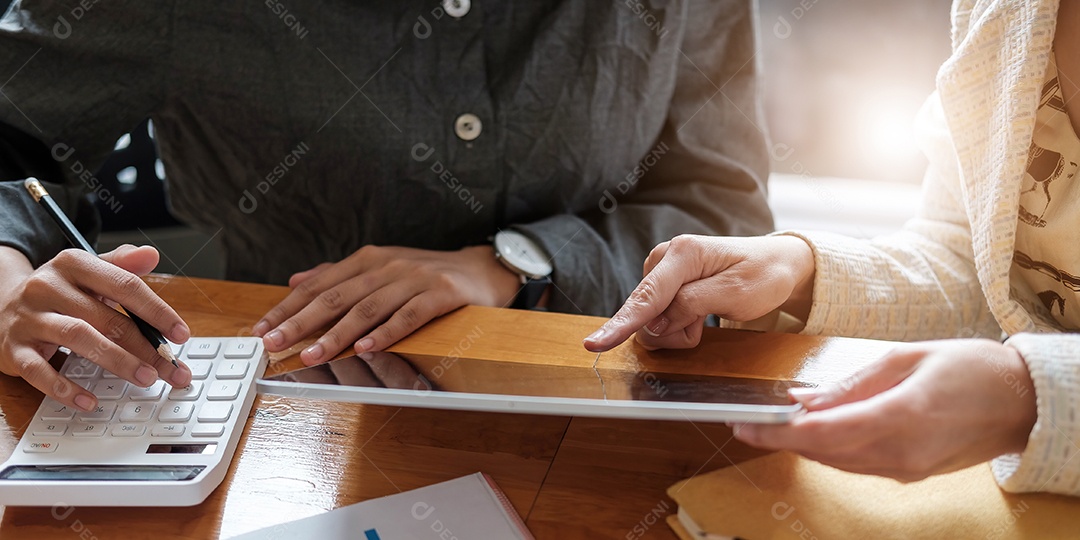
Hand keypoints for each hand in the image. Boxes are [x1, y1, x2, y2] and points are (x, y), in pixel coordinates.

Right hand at [0, 245, 191, 411]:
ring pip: (79, 339)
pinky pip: (40, 371)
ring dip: (118, 361)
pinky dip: (66, 388)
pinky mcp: (13, 348)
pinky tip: (90, 400)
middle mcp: (48, 286)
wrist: (1, 305)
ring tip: (145, 377)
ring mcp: (29, 318)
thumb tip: (150, 254)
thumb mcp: (89, 273)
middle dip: (146, 347)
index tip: (181, 334)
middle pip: (107, 318)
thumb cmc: (60, 292)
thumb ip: (121, 266)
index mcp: (74, 264)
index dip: (157, 311)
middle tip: (170, 367)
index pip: (124, 285)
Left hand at [253, 245, 520, 364]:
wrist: (482, 268)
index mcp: (368, 259)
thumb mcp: (381, 268)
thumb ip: (338, 275)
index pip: (319, 285)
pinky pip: (408, 316)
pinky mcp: (441, 293)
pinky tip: (366, 348)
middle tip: (274, 343)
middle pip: (337, 297)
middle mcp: (387, 265)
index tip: (263, 329)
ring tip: (313, 354)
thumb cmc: (427, 273)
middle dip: (301, 322)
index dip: (288, 307)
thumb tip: (296, 281)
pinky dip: (385, 333)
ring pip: (368, 308)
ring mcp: (414, 278)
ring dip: (337, 334)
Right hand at [583, 234, 814, 351]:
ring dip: (677, 329)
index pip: (647, 297)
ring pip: (650, 319)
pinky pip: (657, 317)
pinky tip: (698, 315)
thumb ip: (692, 305)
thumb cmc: (763, 275)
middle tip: (704, 325)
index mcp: (683, 254)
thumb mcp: (736, 293)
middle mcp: (664, 258)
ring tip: (705, 316)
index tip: (594, 343)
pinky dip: (677, 325)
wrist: (776, 263)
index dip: (621, 324)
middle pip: (645, 313)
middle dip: (672, 331)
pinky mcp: (663, 284)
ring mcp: (662, 271)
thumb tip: (656, 323)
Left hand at [731, 339, 1038, 481]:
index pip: (823, 433)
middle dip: (778, 441)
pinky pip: (857, 465)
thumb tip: (804, 399)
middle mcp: (900, 451)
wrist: (1021, 401)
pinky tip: (810, 435)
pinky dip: (828, 451)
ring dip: (800, 448)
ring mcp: (906, 467)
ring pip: (836, 463)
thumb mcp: (906, 357)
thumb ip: (851, 383)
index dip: (778, 432)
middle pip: (823, 452)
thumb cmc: (970, 369)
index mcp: (900, 415)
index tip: (745, 425)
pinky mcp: (910, 472)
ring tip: (766, 430)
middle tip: (743, 425)